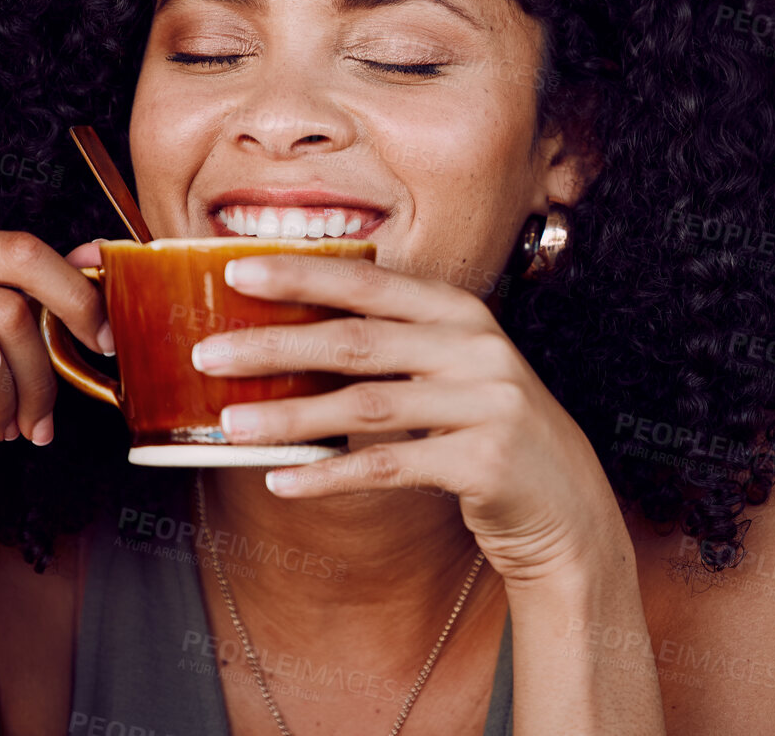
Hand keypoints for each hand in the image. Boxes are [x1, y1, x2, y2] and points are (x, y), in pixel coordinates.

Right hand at [0, 228, 108, 539]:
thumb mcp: (1, 342)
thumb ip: (40, 293)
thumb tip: (95, 252)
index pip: (17, 250)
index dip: (73, 295)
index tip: (102, 337)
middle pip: (5, 300)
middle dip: (44, 360)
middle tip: (51, 405)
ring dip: (13, 395)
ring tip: (13, 425)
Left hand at [190, 254, 628, 583]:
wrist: (566, 505)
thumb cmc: (485, 430)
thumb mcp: (450, 370)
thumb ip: (392, 346)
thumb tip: (286, 334)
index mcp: (460, 313)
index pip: (369, 284)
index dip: (301, 275)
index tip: (234, 270)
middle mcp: (476, 348)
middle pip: (357, 340)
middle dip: (274, 346)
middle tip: (208, 355)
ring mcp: (485, 403)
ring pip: (365, 406)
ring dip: (289, 417)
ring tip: (230, 427)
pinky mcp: (484, 462)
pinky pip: (388, 467)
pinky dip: (328, 476)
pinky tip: (281, 482)